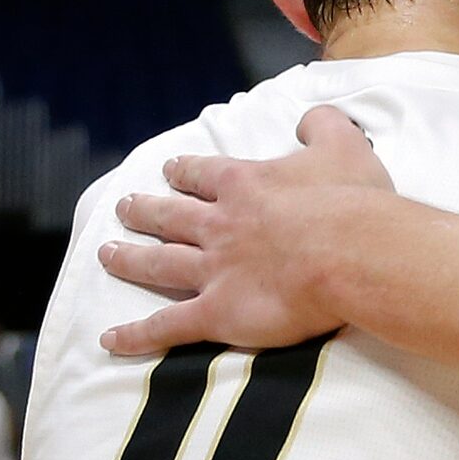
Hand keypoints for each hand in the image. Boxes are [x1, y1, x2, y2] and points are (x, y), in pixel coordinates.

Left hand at [99, 106, 393, 356]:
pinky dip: (136, 335)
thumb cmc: (352, 202)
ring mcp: (213, 270)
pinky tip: (110, 340)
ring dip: (129, 259)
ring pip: (158, 263)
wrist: (350, 254)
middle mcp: (220, 225)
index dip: (183, 172)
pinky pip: (167, 326)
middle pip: (170, 216)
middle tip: (124, 207)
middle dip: (144, 211)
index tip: (169, 170)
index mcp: (245, 185)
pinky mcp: (218, 313)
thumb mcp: (346, 146)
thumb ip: (324, 125)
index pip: (203, 174)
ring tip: (106, 254)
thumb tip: (309, 119)